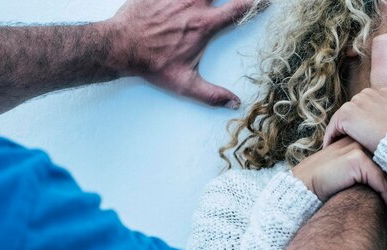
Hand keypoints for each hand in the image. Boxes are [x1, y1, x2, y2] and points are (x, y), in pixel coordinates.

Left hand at [108, 0, 261, 107]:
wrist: (119, 47)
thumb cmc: (152, 65)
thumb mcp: (184, 84)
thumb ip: (211, 94)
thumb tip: (235, 103)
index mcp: (204, 25)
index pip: (238, 9)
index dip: (256, 3)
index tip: (267, 1)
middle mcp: (193, 4)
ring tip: (208, 0)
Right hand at [291, 137, 386, 204]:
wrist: (305, 186)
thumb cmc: (327, 183)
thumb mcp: (349, 171)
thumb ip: (367, 168)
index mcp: (358, 138)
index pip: (386, 151)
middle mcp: (359, 139)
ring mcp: (358, 147)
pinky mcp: (356, 159)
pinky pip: (379, 179)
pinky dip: (385, 193)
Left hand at [323, 88, 386, 152]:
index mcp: (385, 93)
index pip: (366, 107)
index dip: (361, 122)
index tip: (359, 137)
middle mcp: (369, 93)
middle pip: (353, 111)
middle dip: (349, 126)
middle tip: (343, 143)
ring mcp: (357, 102)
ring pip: (342, 118)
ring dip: (339, 132)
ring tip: (335, 147)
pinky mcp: (347, 114)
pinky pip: (334, 127)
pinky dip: (331, 137)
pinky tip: (330, 149)